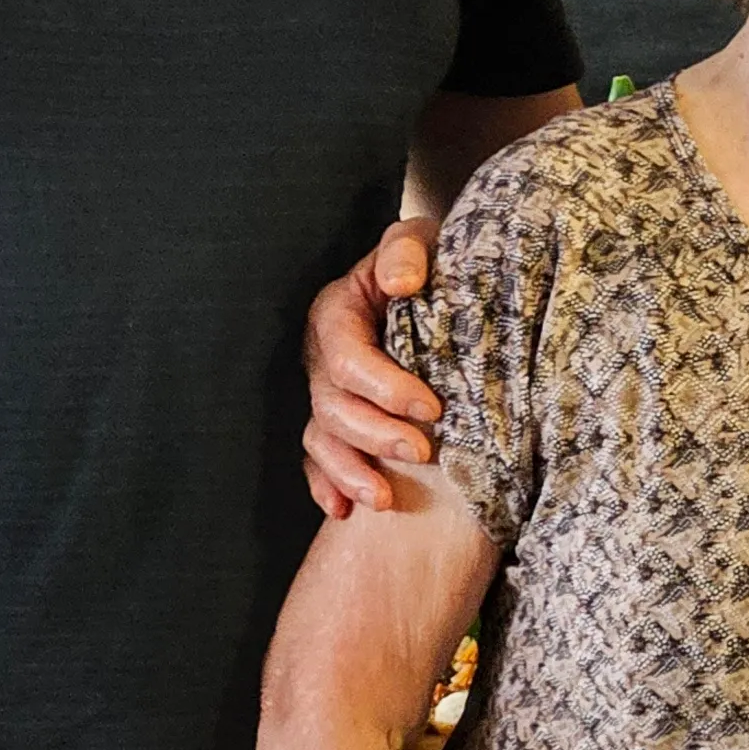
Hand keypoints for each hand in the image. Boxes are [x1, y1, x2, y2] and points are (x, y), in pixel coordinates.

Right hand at [303, 221, 444, 518]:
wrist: (426, 277)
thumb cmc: (423, 260)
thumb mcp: (414, 239)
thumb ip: (404, 251)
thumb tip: (402, 283)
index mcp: (336, 315)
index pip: (349, 360)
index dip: (386, 388)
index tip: (431, 408)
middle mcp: (322, 357)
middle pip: (333, 407)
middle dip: (375, 435)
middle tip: (423, 452)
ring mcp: (324, 391)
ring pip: (322, 438)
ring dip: (350, 471)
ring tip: (386, 498)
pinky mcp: (334, 417)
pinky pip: (317, 458)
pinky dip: (327, 485)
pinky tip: (343, 510)